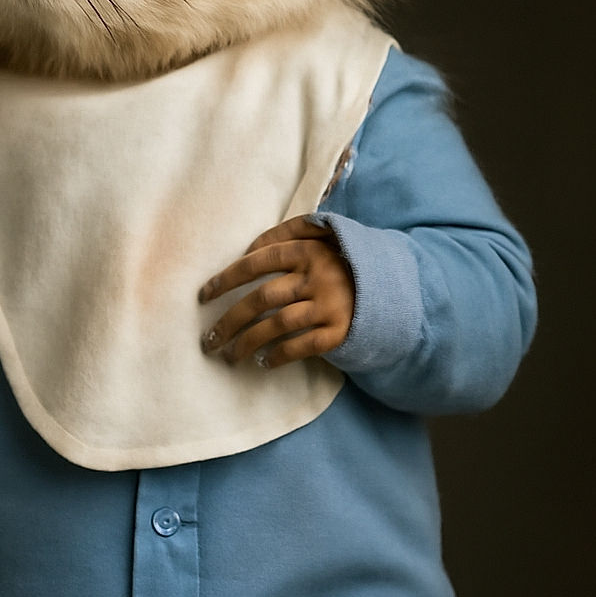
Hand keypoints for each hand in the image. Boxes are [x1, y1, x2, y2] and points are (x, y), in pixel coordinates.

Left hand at [199, 215, 354, 368]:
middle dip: (229, 321)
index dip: (226, 278)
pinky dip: (279, 355)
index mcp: (308, 249)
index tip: (203, 295)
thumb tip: (246, 249)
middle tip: (209, 339)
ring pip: (277, 325)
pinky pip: (301, 347)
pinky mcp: (340, 331)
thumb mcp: (321, 236)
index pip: (256, 262)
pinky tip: (262, 362)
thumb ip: (286, 234)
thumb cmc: (342, 260)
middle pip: (261, 298)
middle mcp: (317, 276)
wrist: (392, 286)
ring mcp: (329, 305)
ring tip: (229, 355)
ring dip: (247, 342)